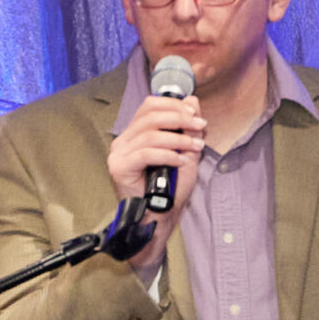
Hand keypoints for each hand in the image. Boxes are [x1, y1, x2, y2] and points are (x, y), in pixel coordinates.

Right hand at [106, 93, 205, 265]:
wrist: (160, 218)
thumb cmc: (170, 189)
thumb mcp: (185, 152)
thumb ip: (188, 128)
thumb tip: (192, 101)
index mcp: (135, 134)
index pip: (150, 106)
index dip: (173, 105)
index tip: (195, 114)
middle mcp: (123, 141)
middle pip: (150, 115)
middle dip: (179, 118)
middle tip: (200, 127)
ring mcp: (118, 154)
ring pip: (150, 134)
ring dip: (178, 139)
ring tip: (195, 147)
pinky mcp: (119, 168)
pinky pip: (146, 153)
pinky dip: (167, 155)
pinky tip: (180, 161)